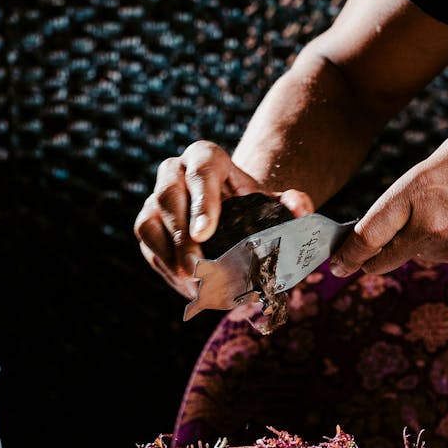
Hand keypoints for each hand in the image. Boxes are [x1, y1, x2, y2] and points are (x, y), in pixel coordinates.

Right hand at [134, 140, 312, 296]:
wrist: (232, 211)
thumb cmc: (253, 205)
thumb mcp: (273, 202)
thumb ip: (292, 202)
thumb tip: (299, 209)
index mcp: (206, 158)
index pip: (201, 171)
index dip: (201, 201)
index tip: (205, 233)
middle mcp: (174, 172)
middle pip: (167, 196)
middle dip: (180, 235)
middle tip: (196, 267)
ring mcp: (156, 199)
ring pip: (148, 223)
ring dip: (167, 256)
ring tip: (191, 284)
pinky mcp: (148, 226)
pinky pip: (148, 247)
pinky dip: (167, 270)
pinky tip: (188, 289)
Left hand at [330, 134, 447, 274]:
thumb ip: (417, 181)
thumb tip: (398, 205)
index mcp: (417, 191)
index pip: (367, 234)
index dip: (348, 253)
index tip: (337, 262)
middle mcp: (428, 227)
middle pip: (384, 258)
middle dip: (373, 260)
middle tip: (364, 259)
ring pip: (419, 254)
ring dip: (423, 243)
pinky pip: (447, 255)